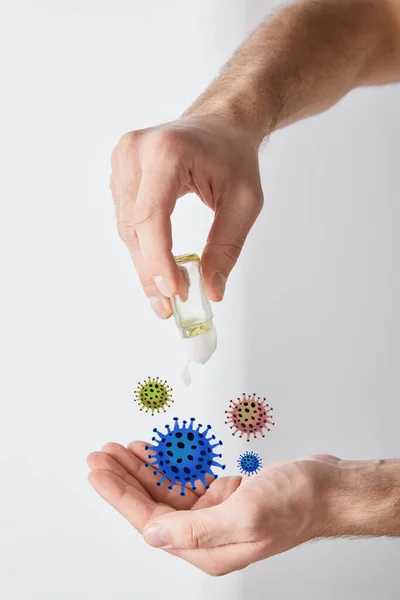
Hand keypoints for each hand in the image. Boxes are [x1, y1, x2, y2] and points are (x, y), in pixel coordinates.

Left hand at [87, 443, 342, 575]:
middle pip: (152, 506)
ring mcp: (216, 514)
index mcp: (209, 548)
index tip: (100, 472)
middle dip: (124, 478)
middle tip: (101, 456)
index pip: (150, 522)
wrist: (329, 489)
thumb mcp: (246, 514)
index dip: (121, 495)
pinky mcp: (224, 496)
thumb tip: (152, 535)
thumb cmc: (298, 502)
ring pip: (167, 490)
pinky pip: (186, 479)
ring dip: (144, 468)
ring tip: (121, 448)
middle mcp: (208, 534)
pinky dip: (169, 463)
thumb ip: (196, 529)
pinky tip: (156, 451)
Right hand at [110, 116, 262, 318]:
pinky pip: (127, 221)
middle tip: (169, 306)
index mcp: (167, 152)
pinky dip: (143, 248)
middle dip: (151, 271)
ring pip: (127, 229)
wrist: (219, 123)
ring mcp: (122, 161)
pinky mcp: (120, 173)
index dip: (158, 259)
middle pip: (134, 228)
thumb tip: (211, 290)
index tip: (174, 291)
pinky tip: (158, 268)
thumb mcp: (244, 201)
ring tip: (166, 294)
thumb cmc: (233, 155)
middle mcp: (135, 152)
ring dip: (144, 264)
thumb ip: (227, 247)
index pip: (152, 215)